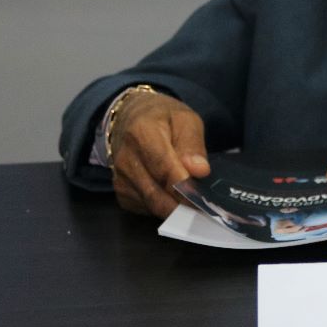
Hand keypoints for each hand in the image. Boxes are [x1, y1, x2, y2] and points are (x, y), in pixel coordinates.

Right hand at [107, 92, 209, 218]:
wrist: (130, 118)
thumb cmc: (163, 118)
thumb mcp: (186, 120)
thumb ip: (193, 145)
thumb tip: (200, 171)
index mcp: (142, 134)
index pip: (164, 169)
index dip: (185, 188)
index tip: (203, 200)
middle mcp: (125, 159)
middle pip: (156, 193)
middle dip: (183, 205)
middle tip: (206, 209)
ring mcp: (120, 178)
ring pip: (152, 205)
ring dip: (175, 207)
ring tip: (195, 203)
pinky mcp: (120, 192)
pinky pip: (146, 208)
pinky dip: (163, 207)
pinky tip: (174, 196)